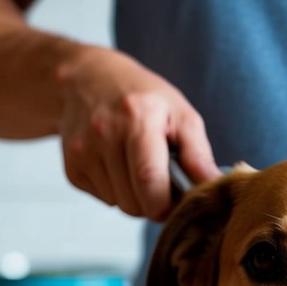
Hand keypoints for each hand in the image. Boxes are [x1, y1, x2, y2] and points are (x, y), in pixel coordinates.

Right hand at [56, 46, 220, 218]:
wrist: (87, 80)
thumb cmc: (144, 98)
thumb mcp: (180, 114)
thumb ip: (198, 154)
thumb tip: (215, 187)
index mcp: (137, 119)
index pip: (149, 181)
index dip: (167, 205)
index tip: (178, 203)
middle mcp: (104, 135)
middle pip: (135, 202)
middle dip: (154, 202)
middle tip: (162, 179)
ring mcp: (82, 152)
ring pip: (119, 205)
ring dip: (135, 196)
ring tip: (138, 166)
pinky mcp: (71, 168)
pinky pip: (104, 200)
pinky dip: (116, 191)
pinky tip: (118, 165)